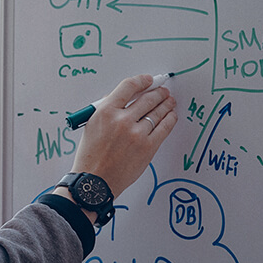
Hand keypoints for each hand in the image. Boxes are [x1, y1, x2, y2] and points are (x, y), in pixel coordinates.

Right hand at [63, 74, 177, 197]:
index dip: (142, 81)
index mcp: (106, 112)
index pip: (128, 87)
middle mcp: (122, 120)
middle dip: (158, 93)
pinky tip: (172, 115)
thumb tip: (123, 98)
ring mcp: (137, 134)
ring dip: (166, 104)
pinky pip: (164, 128)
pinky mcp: (148, 147)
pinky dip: (170, 119)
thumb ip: (107, 109)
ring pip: (157, 112)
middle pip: (147, 98)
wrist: (94, 182)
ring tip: (170, 101)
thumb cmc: (90, 156)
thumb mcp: (91, 125)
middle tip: (163, 91)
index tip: (148, 80)